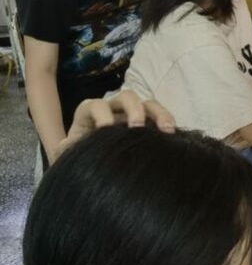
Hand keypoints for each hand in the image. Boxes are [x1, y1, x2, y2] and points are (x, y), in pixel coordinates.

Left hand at [59, 92, 175, 154]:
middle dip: (133, 108)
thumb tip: (69, 144)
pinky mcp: (148, 124)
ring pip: (149, 104)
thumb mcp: (67, 155)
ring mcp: (133, 115)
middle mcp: (113, 109)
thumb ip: (65, 149)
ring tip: (167, 130)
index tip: (105, 129)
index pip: (95, 105)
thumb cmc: (79, 156)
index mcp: (90, 113)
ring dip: (159, 113)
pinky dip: (167, 123)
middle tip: (137, 126)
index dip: (101, 113)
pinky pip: (161, 118)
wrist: (93, 168)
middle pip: (126, 97)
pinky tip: (173, 137)